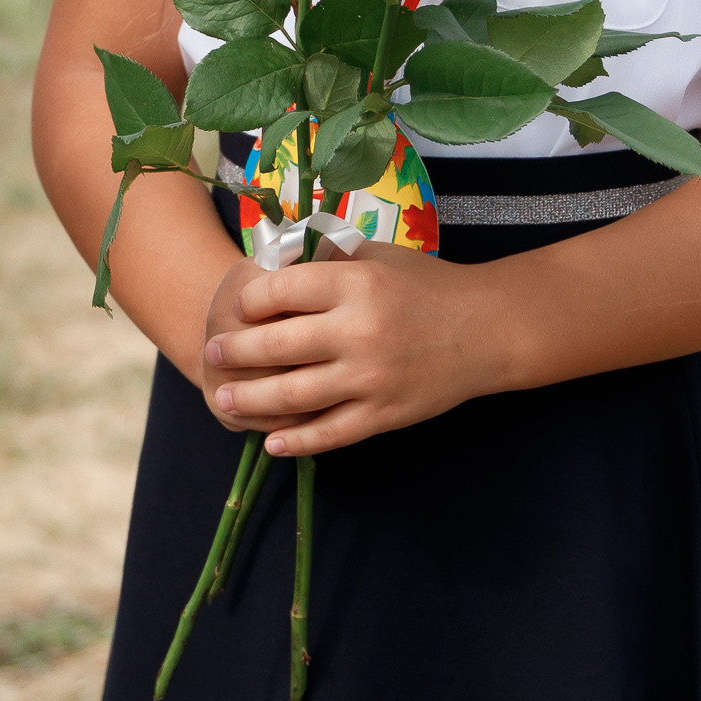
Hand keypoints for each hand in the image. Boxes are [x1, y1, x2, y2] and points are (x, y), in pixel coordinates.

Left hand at [202, 243, 519, 453]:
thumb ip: (327, 259)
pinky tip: (270, 442)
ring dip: (249, 398)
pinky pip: (330, 432)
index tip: (240, 307)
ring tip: (223, 397)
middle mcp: (360, 331)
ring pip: (293, 394)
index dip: (250, 301)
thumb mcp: (378, 257)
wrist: (489, 329)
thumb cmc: (427, 286)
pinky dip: (296, 440)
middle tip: (211, 353)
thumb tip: (268, 261)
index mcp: (357, 284)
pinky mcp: (385, 414)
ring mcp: (371, 378)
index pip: (280, 292)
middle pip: (276, 345)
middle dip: (234, 351)